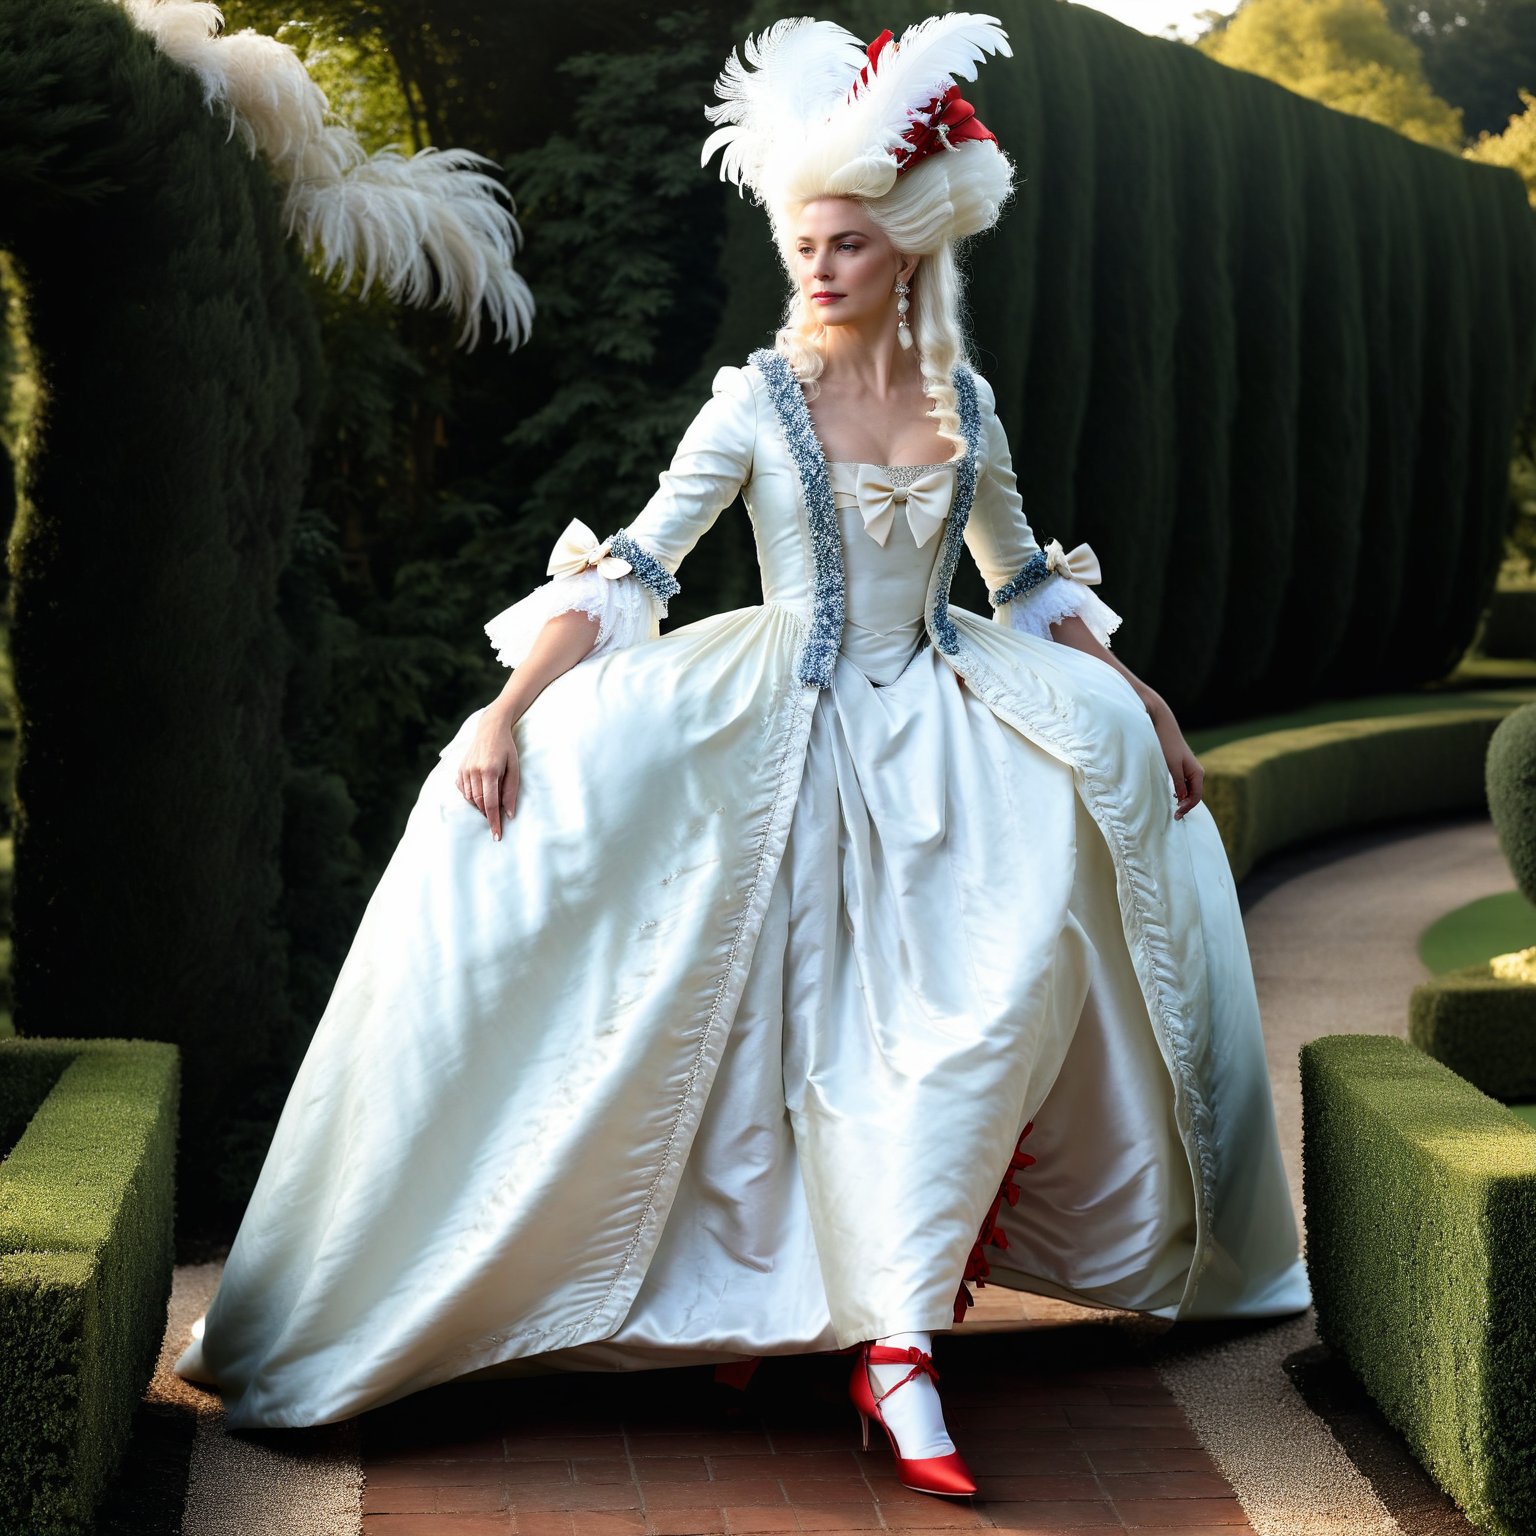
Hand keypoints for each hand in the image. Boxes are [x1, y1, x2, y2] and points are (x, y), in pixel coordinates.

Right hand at [455, 705, 519, 840]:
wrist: (490, 729)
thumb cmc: (506, 749)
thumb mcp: (514, 768)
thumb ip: (511, 791)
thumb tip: (509, 814)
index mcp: (490, 771)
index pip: (491, 803)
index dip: (493, 821)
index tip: (497, 836)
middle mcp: (474, 771)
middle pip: (479, 803)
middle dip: (487, 815)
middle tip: (496, 821)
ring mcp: (464, 770)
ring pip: (470, 798)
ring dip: (480, 805)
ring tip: (490, 803)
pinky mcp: (459, 769)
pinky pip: (463, 790)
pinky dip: (471, 796)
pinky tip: (480, 793)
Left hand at [1144, 694, 1202, 819]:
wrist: (1162, 725)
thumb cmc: (1166, 745)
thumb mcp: (1172, 766)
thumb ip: (1178, 783)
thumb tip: (1183, 799)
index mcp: (1197, 773)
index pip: (1196, 797)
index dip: (1187, 808)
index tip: (1176, 815)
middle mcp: (1197, 771)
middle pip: (1194, 795)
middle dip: (1186, 806)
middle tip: (1175, 815)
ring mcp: (1190, 769)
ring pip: (1189, 790)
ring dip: (1183, 800)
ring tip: (1174, 808)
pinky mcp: (1182, 766)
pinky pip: (1184, 784)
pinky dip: (1180, 792)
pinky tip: (1173, 796)